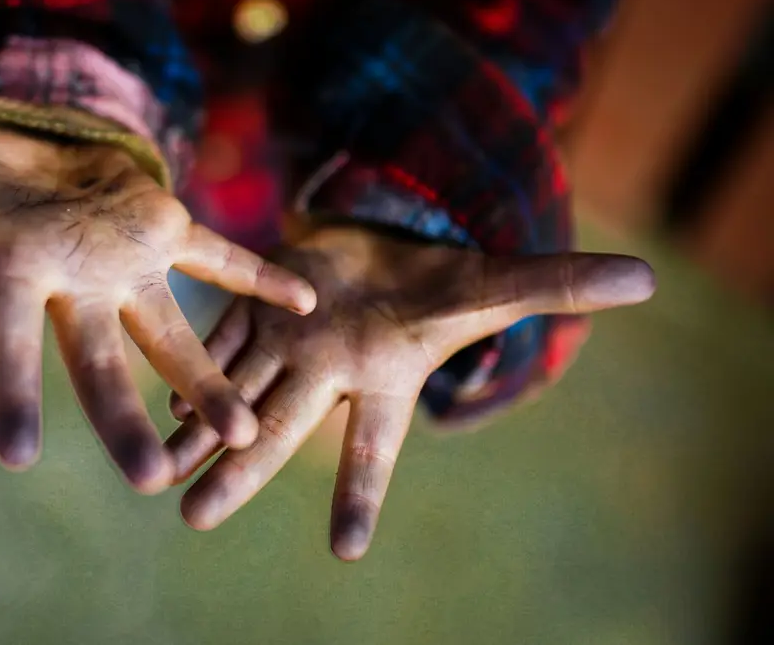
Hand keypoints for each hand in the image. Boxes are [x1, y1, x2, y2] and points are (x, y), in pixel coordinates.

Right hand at [0, 115, 314, 492]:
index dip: (11, 391)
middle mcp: (78, 286)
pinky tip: (302, 301)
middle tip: (151, 482)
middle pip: (102, 361)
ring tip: (245, 431)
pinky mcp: (169, 233)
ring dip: (205, 378)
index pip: (8, 340)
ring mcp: (129, 265)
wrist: (36, 160)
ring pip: (171, 331)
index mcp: (19, 272)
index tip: (18, 458)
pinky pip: (220, 257)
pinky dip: (256, 275)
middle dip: (125, 418)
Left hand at [166, 225, 654, 557]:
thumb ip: (561, 284)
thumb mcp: (498, 281)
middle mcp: (324, 373)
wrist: (389, 248)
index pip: (374, 447)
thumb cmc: (441, 282)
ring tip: (159, 470)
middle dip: (241, 472)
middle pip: (279, 428)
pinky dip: (190, 365)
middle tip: (197, 518)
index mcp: (380, 379)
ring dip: (196, 429)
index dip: (360, 495)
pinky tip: (157, 400)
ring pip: (234, 389)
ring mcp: (284, 343)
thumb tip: (643, 280)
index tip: (346, 552)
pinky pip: (218, 336)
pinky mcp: (255, 308)